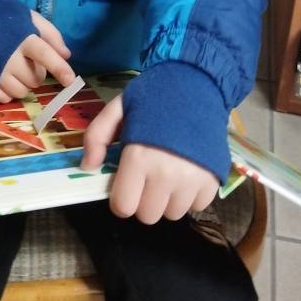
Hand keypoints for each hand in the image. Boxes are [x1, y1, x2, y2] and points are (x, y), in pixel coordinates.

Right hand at [0, 10, 75, 102]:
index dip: (60, 69)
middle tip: (28, 61)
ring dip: (24, 84)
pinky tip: (4, 78)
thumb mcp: (27, 16)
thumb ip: (49, 33)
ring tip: (16, 70)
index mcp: (23, 39)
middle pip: (36, 79)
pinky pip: (4, 98)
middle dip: (37, 73)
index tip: (71, 81)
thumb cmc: (0, 17)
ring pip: (22, 92)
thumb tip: (66, 55)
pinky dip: (8, 92)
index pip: (46, 56)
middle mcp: (10, 58)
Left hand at [81, 94, 218, 223]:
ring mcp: (192, 180)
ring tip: (168, 173)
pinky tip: (187, 172)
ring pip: (172, 214)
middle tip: (147, 177)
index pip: (124, 206)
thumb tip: (88, 167)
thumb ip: (96, 136)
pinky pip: (196, 207)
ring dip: (167, 200)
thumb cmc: (154, 96)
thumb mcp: (118, 108)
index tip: (126, 184)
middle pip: (147, 215)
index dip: (121, 198)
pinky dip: (190, 196)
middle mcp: (166, 175)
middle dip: (143, 200)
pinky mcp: (212, 181)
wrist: (196, 85)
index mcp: (139, 157)